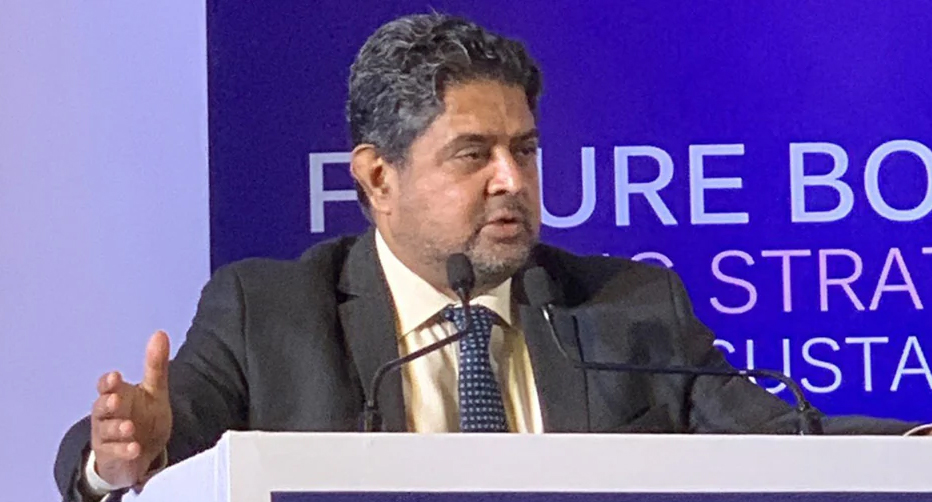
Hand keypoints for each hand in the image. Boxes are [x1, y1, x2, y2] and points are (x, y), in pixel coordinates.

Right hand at [90, 331, 172, 488]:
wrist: (142, 453)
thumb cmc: (144, 417)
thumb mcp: (154, 391)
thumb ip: (155, 365)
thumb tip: (160, 333)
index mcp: (117, 395)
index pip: (106, 386)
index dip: (108, 382)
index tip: (115, 377)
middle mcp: (108, 415)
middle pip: (100, 407)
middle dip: (106, 404)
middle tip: (116, 400)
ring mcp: (107, 436)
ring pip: (105, 430)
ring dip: (116, 428)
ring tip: (129, 427)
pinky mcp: (112, 455)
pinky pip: (115, 453)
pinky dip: (124, 450)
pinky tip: (135, 448)